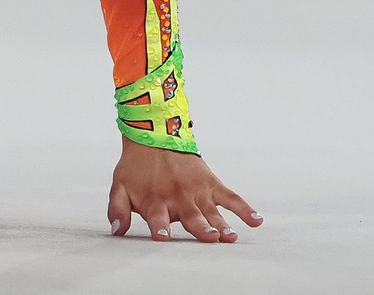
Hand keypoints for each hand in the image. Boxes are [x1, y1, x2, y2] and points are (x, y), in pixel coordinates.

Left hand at [107, 142, 260, 243]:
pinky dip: (244, 209)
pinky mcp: (211, 183)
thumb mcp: (120, 186)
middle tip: (210, 239)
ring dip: (222, 224)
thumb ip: (117, 209)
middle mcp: (178, 197)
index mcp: (156, 202)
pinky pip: (231, 197)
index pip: (157, 219)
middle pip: (191, 217)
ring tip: (230, 236)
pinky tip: (257, 221)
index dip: (159, 229)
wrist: (153, 135)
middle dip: (200, 229)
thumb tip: (116, 230)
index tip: (162, 238)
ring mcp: (197, 191)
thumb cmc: (136, 168)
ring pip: (212, 211)